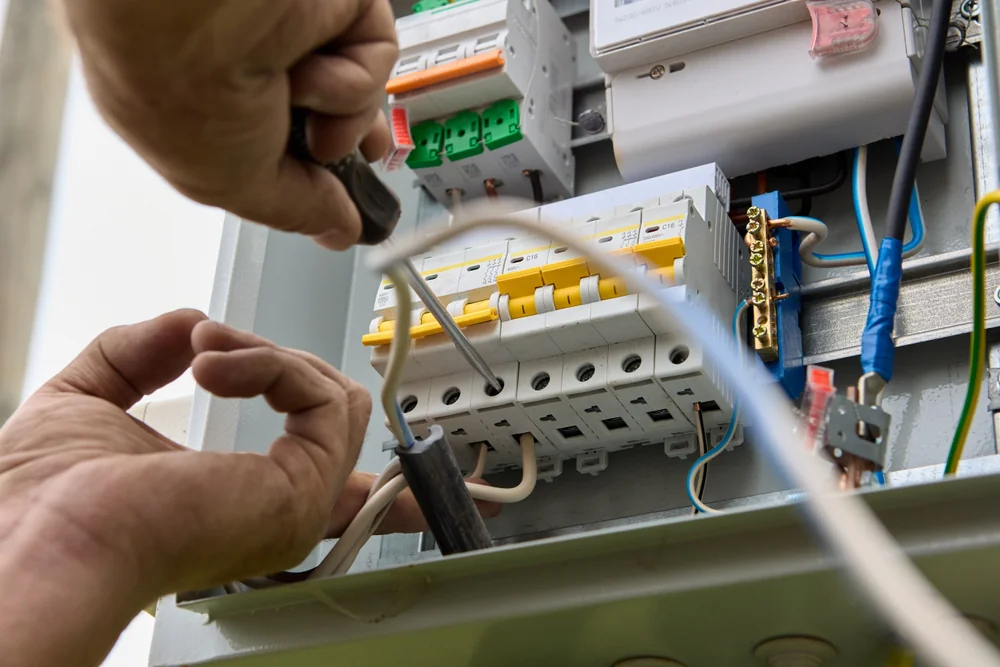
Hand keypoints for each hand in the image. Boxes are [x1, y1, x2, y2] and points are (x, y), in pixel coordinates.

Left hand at [0, 310, 495, 666]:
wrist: (39, 536)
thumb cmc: (42, 501)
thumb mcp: (90, 399)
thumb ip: (140, 354)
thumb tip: (188, 324)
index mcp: (239, 501)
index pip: (332, 486)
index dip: (367, 470)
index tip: (402, 475)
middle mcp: (278, 507)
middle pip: (331, 414)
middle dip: (275, 360)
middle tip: (211, 347)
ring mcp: (297, 501)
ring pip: (334, 396)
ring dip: (268, 353)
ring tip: (209, 349)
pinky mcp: (304, 485)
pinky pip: (324, 396)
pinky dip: (271, 362)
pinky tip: (217, 363)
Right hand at [61, 0, 398, 249]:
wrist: (193, 14)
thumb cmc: (179, 87)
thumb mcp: (234, 184)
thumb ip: (294, 210)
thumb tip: (337, 230)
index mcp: (210, 98)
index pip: (277, 138)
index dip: (314, 169)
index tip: (335, 198)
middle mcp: (253, 57)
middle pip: (332, 109)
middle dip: (350, 141)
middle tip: (352, 157)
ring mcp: (296, 27)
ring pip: (359, 90)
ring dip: (342, 113)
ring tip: (305, 101)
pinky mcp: (336, 2)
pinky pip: (376, 54)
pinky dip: (354, 76)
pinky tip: (315, 70)